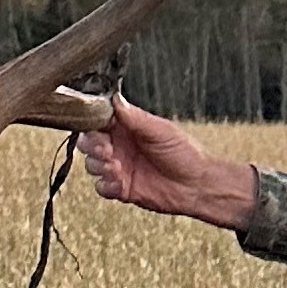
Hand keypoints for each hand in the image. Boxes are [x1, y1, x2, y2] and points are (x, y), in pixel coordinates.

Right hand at [78, 99, 259, 231]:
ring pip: (92, 165)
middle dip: (93, 146)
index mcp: (127, 128)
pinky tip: (120, 183)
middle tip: (107, 150)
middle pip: (89, 144)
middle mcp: (119, 147)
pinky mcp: (121, 189)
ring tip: (117, 167)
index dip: (93, 125)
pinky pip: (101, 187)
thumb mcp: (160, 130)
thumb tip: (114, 98)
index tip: (99, 128)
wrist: (198, 184)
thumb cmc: (185, 153)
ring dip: (100, 166)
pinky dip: (106, 185)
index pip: (98, 122)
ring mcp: (119, 168)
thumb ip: (134, 117)